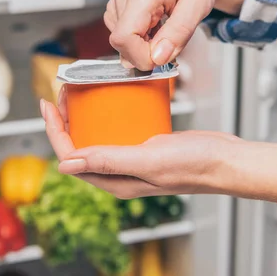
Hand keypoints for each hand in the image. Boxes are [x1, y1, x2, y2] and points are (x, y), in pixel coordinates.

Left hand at [40, 90, 241, 198]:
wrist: (227, 160)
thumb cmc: (195, 164)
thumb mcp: (149, 159)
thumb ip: (109, 161)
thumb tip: (65, 164)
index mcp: (117, 182)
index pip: (73, 157)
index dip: (55, 132)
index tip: (49, 105)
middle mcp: (122, 174)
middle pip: (82, 146)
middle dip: (67, 121)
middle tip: (63, 94)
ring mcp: (135, 161)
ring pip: (100, 138)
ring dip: (86, 117)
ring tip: (80, 93)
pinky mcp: (148, 147)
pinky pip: (121, 132)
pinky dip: (111, 116)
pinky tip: (114, 100)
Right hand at [105, 0, 247, 69]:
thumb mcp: (199, 5)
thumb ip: (178, 32)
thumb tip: (158, 58)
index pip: (124, 39)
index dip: (142, 57)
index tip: (165, 57)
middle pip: (121, 44)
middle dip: (146, 54)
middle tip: (171, 42)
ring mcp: (118, 2)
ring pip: (122, 43)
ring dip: (144, 47)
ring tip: (165, 30)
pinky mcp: (117, 8)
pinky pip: (123, 36)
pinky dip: (139, 41)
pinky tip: (155, 28)